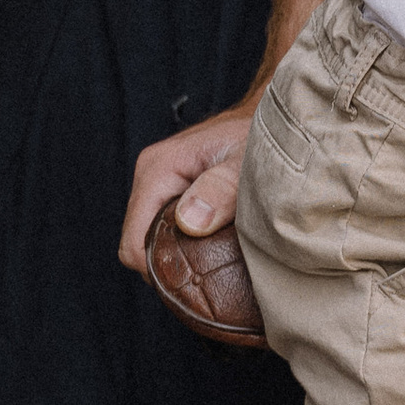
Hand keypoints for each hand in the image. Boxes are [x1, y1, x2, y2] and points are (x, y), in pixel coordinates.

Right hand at [118, 108, 252, 281]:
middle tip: (208, 279)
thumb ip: (221, 189)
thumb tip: (189, 222)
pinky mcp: (175, 195)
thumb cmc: (262, 137)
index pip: (133, 241)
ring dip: (179, 258)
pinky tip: (215, 252)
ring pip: (153, 241)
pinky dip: (187, 248)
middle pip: (140, 245)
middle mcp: (152, 177)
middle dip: (168, 267)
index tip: (193, 283)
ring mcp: (162, 187)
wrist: (272, 122)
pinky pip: (168, 232)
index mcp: (158, 169)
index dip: (157, 271)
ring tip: (214, 267)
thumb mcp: (246, 163)